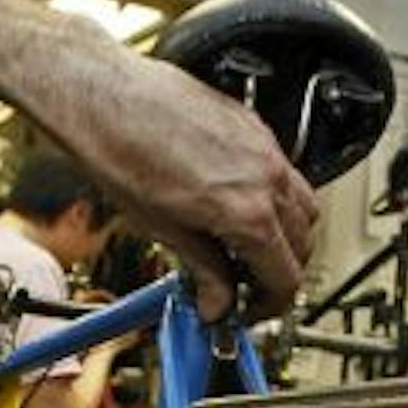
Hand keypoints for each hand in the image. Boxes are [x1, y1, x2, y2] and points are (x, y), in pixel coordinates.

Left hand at [48, 43, 317, 321]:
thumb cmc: (120, 152)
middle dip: (279, 271)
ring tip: (242, 246)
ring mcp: (263, 147)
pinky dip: (273, 197)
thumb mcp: (164, 230)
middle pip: (303, 243)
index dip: (270, 305)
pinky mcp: (253, 126)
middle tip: (245, 285)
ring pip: (304, 205)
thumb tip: (216, 301)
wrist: (104, 98)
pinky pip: (283, 171)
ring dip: (284, 234)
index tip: (250, 309)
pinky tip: (235, 204)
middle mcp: (266, 176)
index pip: (287, 276)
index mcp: (247, 212)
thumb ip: (204, 270)